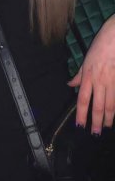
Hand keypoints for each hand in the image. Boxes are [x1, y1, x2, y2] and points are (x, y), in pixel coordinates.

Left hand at [68, 15, 114, 133]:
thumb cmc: (100, 46)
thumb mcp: (86, 60)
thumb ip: (78, 74)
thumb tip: (70, 84)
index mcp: (88, 76)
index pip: (82, 99)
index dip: (81, 114)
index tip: (80, 125)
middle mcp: (99, 81)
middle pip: (97, 105)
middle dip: (96, 121)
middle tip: (96, 134)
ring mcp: (112, 81)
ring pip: (110, 104)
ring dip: (109, 118)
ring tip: (107, 126)